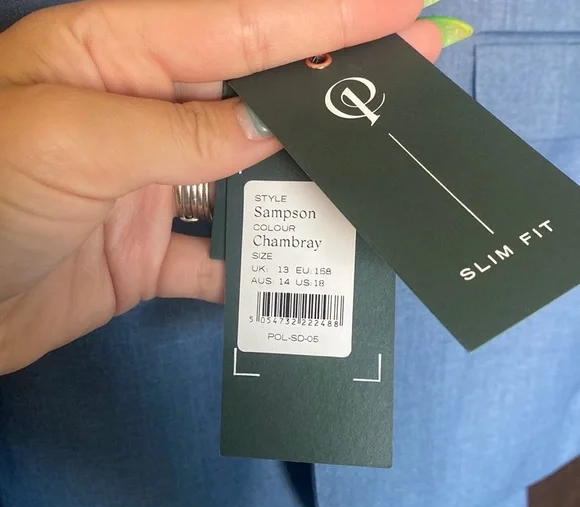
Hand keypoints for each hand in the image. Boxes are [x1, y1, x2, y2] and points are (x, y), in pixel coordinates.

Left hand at [0, 0, 441, 373]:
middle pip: (257, 93)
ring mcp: (155, 186)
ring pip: (249, 176)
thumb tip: (266, 126)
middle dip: (331, 85)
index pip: (241, 26)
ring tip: (372, 169)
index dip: (324, 16)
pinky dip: (259, 263)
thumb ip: (179, 134)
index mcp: (118, 57)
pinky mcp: (155, 251)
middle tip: (410, 71)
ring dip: (304, 180)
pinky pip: (222, 254)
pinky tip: (303, 266)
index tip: (399, 8)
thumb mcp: (73, 144)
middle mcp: (145, 114)